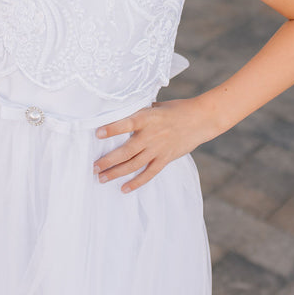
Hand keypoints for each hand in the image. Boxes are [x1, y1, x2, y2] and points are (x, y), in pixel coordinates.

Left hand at [93, 97, 214, 193]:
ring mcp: (158, 149)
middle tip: (93, 167)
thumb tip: (121, 113)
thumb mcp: (155, 106)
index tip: (97, 133)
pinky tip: (124, 188)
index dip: (112, 129)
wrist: (200, 119)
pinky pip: (149, 174)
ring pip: (134, 165)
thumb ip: (139, 113)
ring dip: (116, 173)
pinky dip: (136, 182)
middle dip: (108, 160)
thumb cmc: (176, 109)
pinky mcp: (165, 159)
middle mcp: (151, 135)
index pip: (126, 123)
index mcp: (147, 118)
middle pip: (126, 151)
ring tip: (101, 178)